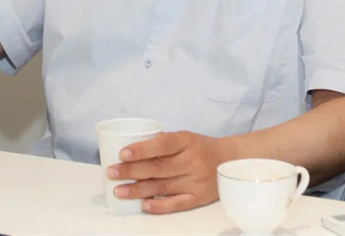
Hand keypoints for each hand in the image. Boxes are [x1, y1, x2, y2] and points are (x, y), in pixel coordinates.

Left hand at [105, 130, 235, 213]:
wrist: (232, 160)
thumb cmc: (201, 147)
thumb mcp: (185, 137)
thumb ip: (163, 144)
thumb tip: (129, 152)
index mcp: (187, 141)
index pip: (162, 144)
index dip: (141, 149)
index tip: (122, 153)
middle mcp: (192, 161)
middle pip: (158, 167)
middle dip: (131, 170)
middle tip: (111, 172)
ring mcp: (196, 181)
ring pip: (163, 187)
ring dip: (138, 190)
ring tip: (119, 190)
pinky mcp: (199, 197)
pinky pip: (177, 203)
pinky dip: (159, 206)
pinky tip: (143, 205)